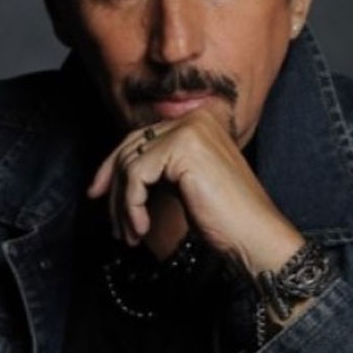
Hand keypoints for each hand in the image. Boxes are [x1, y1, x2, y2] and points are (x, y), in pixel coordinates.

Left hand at [87, 108, 304, 275]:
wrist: (254, 235)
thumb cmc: (225, 217)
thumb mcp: (185, 182)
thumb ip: (159, 166)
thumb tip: (111, 170)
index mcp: (199, 121)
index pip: (141, 137)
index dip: (113, 166)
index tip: (98, 194)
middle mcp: (195, 118)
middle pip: (131, 146)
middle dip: (112, 185)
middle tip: (111, 221)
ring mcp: (190, 129)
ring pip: (129, 162)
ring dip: (122, 204)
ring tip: (130, 234)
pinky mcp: (183, 147)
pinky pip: (136, 175)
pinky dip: (131, 206)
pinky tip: (141, 228)